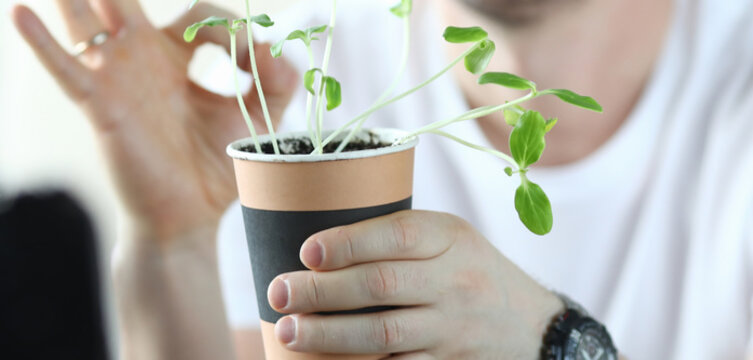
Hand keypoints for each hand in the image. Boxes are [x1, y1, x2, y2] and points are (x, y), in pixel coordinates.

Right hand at [12, 1, 296, 240]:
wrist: (189, 216)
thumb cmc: (215, 168)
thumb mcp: (258, 116)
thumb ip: (276, 78)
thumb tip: (282, 46)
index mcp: (174, 56)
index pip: (198, 12)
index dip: (230, 27)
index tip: (255, 62)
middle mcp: (139, 58)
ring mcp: (115, 77)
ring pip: (84, 17)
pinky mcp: (99, 104)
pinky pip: (66, 67)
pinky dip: (42, 41)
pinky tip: (21, 12)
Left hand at [267, 210, 563, 358]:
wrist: (536, 328)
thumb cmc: (468, 272)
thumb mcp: (449, 239)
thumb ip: (395, 238)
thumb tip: (311, 249)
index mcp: (450, 237)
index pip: (398, 235)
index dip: (348, 243)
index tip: (306, 252)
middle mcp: (455, 281)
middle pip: (381, 285)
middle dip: (322, 291)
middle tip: (278, 293)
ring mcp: (453, 328)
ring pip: (384, 333)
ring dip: (330, 334)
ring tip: (289, 331)